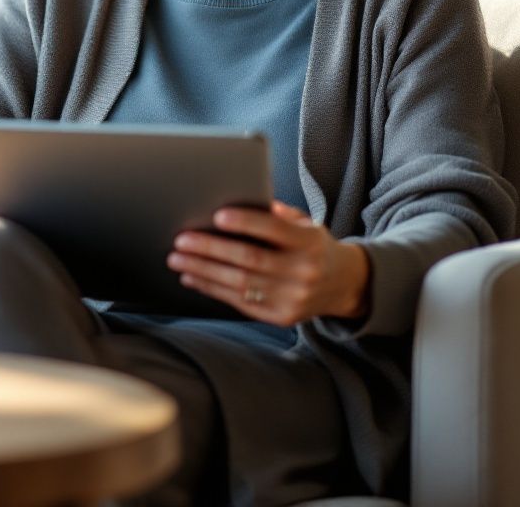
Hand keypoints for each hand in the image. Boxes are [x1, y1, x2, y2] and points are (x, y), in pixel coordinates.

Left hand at [166, 201, 369, 325]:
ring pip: (240, 284)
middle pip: (250, 259)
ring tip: (177, 258)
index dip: (246, 222)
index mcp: (310, 242)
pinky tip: (192, 277)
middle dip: (211, 249)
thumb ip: (277, 214)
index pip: (275, 229)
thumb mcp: (305, 222)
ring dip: (203, 271)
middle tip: (181, 240)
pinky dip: (211, 289)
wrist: (342, 284)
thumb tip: (239, 201)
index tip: (217, 215)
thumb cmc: (312, 244)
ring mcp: (293, 298)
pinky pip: (240, 302)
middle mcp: (303, 272)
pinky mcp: (281, 317)